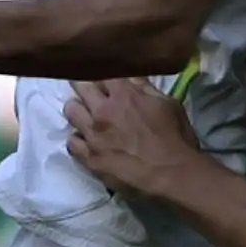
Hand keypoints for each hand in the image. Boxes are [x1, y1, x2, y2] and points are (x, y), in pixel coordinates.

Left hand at [64, 78, 200, 198]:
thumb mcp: (168, 104)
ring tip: (88, 115)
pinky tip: (88, 140)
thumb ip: (145, 88)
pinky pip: (71, 141)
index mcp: (124, 94)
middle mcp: (102, 110)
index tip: (104, 77)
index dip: (102, 72)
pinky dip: (79, 138)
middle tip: (89, 89)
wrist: (172, 175)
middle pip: (80, 85)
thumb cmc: (175, 138)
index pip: (101, 71)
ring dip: (79, 109)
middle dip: (83, 84)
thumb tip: (131, 74)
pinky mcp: (88, 158)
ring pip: (70, 110)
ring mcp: (92, 135)